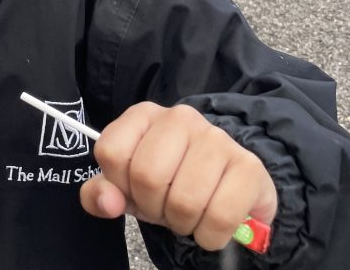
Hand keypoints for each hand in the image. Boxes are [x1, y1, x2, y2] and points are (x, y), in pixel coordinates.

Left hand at [79, 102, 277, 250]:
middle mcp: (180, 118)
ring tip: (188, 215)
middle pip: (147, 176)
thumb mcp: (127, 188)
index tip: (134, 189)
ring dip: (182, 224)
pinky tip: (212, 225)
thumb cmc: (170, 183)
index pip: (111, 152)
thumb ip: (101, 193)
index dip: (120, 184)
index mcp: (144, 115)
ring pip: (184, 200)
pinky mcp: (248, 165)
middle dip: (152, 207)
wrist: (228, 189)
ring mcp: (216, 138)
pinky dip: (210, 235)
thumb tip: (107, 202)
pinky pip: (220, 217)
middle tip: (165, 207)